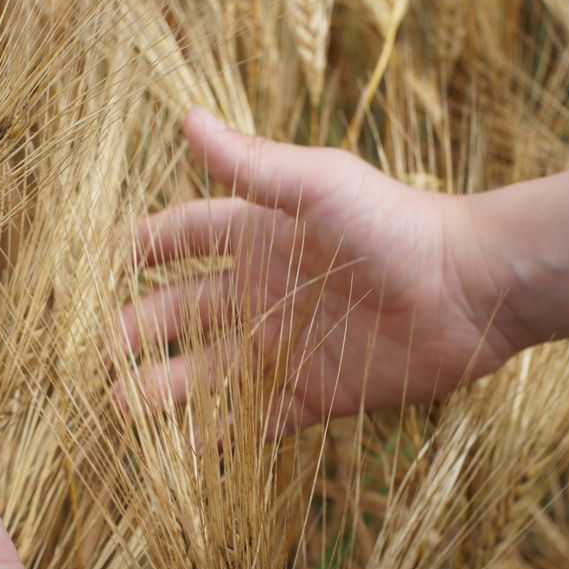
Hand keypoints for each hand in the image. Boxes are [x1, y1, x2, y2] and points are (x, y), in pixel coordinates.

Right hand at [120, 108, 522, 431]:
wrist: (470, 290)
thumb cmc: (397, 225)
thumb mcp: (319, 186)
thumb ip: (252, 167)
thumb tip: (187, 118)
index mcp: (261, 237)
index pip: (184, 239)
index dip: (142, 250)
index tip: (98, 268)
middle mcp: (266, 292)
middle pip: (185, 312)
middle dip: (141, 329)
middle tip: (102, 353)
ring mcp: (288, 345)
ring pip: (210, 371)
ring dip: (168, 388)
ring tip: (123, 407)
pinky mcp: (315, 393)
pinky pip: (257, 418)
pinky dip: (221, 435)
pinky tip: (183, 450)